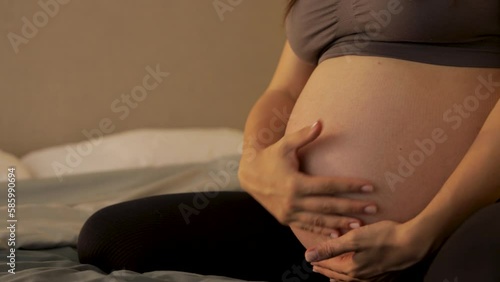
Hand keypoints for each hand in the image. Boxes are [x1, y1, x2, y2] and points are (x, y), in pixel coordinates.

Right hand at [238, 120, 377, 235]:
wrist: (249, 174)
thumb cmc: (270, 156)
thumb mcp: (284, 144)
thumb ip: (303, 135)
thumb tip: (320, 122)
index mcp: (295, 183)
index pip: (329, 186)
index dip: (350, 186)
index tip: (369, 186)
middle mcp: (293, 201)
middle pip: (329, 206)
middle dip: (352, 207)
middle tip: (374, 208)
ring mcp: (289, 212)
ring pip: (320, 220)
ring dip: (341, 223)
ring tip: (360, 225)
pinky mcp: (286, 219)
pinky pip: (307, 227)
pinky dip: (323, 231)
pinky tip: (337, 234)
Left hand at [305, 220, 431, 280]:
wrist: (415, 243)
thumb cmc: (385, 237)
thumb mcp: (354, 239)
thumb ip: (330, 248)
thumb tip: (308, 257)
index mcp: (352, 269)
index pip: (330, 265)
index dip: (319, 260)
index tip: (309, 259)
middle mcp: (363, 278)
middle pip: (339, 275)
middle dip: (327, 270)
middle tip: (316, 267)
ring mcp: (376, 278)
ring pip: (352, 280)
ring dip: (340, 277)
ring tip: (332, 277)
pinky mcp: (387, 276)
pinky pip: (365, 280)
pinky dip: (355, 279)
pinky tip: (358, 276)